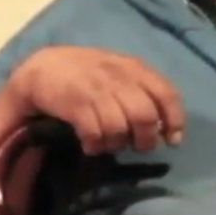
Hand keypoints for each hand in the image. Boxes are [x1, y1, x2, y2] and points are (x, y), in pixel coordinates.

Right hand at [10, 46, 185, 155]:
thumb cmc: (86, 73)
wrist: (42, 67)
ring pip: (119, 128)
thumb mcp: (118, 73)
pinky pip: (94, 133)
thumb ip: (142, 91)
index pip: (166, 93)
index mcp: (133, 67)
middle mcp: (117, 76)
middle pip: (144, 116)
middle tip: (136, 146)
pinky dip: (95, 145)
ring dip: (116, 144)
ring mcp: (95, 89)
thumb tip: (166, 126)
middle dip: (145, 139)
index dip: (174, 120)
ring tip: (108, 144)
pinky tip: (91, 145)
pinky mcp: (75, 103)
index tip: (172, 140)